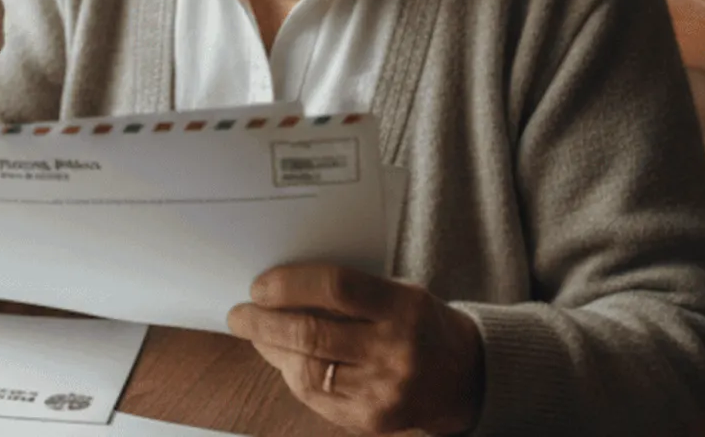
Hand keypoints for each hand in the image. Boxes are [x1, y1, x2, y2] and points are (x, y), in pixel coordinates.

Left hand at [227, 264, 483, 435]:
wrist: (464, 377)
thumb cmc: (416, 323)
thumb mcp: (396, 292)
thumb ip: (345, 290)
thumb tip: (275, 288)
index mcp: (403, 307)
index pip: (335, 287)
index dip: (288, 285)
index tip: (259, 286)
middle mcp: (396, 350)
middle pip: (312, 333)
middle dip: (263, 322)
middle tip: (239, 314)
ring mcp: (384, 391)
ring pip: (307, 370)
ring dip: (271, 350)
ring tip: (256, 334)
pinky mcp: (373, 420)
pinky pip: (316, 397)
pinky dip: (291, 375)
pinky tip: (284, 360)